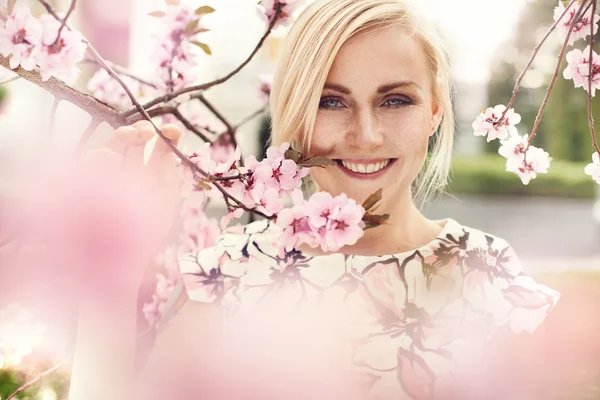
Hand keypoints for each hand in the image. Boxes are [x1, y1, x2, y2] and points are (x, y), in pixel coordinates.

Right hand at [37, 121, 182, 297]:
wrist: (122, 262)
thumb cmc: (147, 232)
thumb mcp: (165, 199)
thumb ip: (168, 170)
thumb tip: (170, 140)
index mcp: (148, 177)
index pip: (155, 150)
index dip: (164, 137)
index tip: (173, 131)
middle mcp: (126, 176)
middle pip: (130, 145)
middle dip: (139, 132)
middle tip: (146, 131)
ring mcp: (105, 182)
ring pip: (108, 150)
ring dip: (120, 138)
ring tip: (131, 136)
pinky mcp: (86, 188)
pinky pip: (88, 167)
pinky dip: (99, 158)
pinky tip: (110, 158)